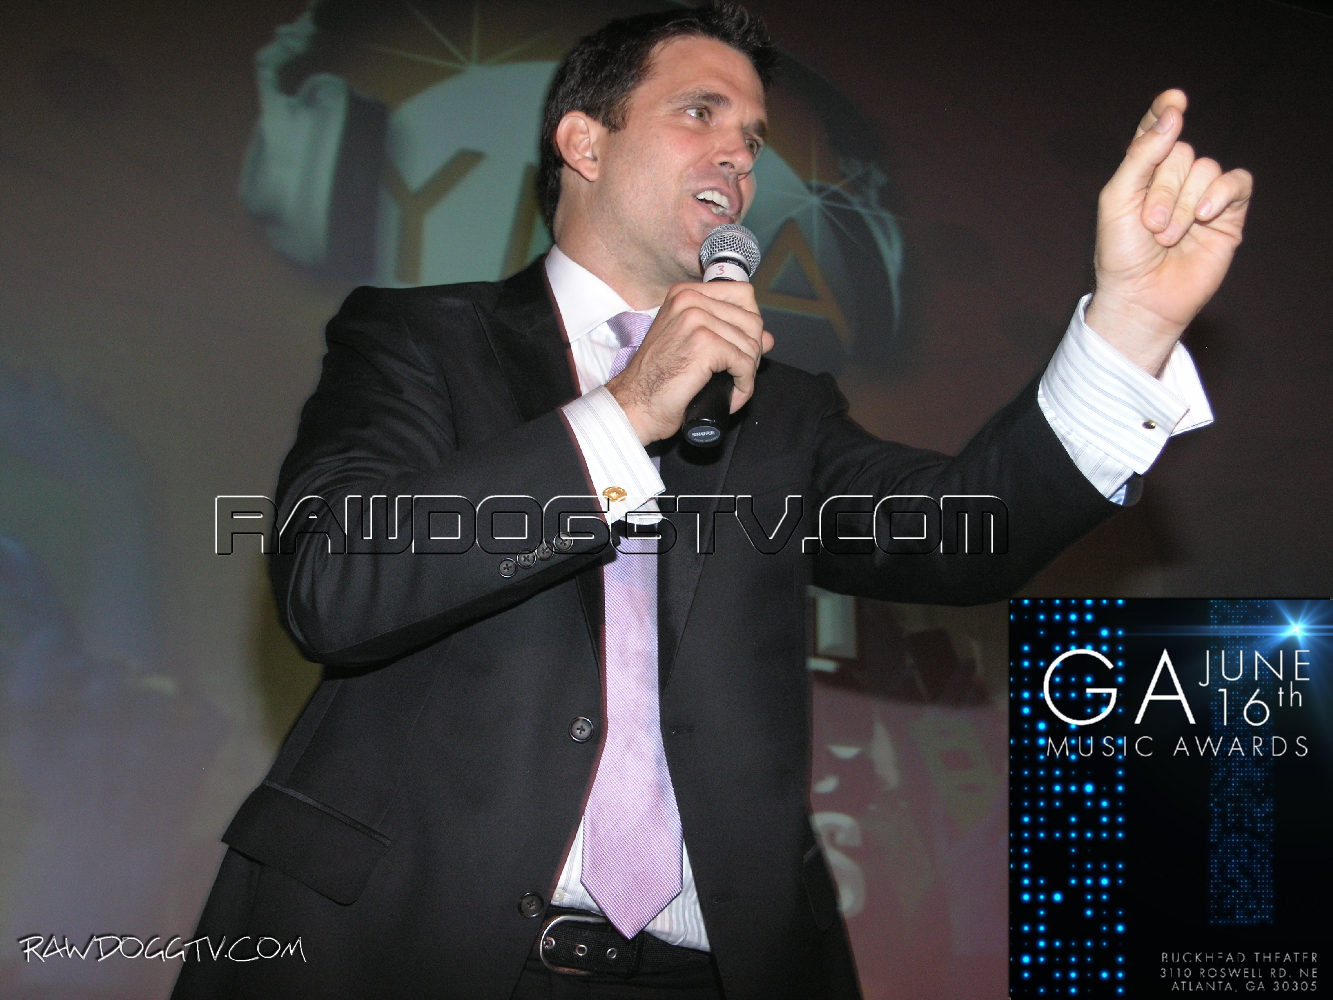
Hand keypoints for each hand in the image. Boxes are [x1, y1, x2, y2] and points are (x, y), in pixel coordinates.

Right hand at [607, 281, 773, 445]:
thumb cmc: (657, 380)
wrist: (635, 404)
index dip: (750, 325)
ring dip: (748, 373)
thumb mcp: (693, 347)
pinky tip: (731, 397)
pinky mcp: (705, 344)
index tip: (741, 348)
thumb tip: (768, 338)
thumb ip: (728, 334)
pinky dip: (744, 386)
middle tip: (737, 375)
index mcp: (685, 294)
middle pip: (752, 321)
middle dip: (752, 353)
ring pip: (751, 344)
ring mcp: (697, 320)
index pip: (743, 294)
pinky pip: (745, 364)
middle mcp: (690, 300)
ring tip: (732, 388)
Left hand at [1086, 89, 1252, 374]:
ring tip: (1167, 236)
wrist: (1142, 297)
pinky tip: (1204, 218)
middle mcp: (1173, 180)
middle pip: (1181, 153)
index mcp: (1142, 173)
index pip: (1157, 130)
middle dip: (1163, 188)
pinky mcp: (1228, 215)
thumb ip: (1141, 155)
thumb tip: (1173, 114)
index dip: (1165, 112)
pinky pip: (1237, 183)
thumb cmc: (1121, 253)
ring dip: (1183, 204)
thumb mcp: (1118, 198)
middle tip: (1149, 225)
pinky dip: (1221, 195)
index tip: (1175, 100)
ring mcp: (1202, 196)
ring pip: (1206, 170)